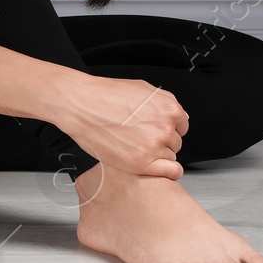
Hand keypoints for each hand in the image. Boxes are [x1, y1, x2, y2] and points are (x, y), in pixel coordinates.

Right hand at [58, 74, 187, 179]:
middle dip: (160, 141)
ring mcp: (154, 146)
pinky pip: (171, 172)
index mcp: (169, 108)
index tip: (155, 130)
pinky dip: (166, 172)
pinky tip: (151, 166)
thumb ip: (164, 104)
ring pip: (169, 156)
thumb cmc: (105, 95)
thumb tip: (176, 117)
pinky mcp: (142, 163)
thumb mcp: (143, 90)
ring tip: (134, 147)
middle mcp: (165, 127)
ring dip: (156, 155)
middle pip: (175, 142)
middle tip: (140, 137)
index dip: (167, 128)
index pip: (181, 126)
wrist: (81, 105)